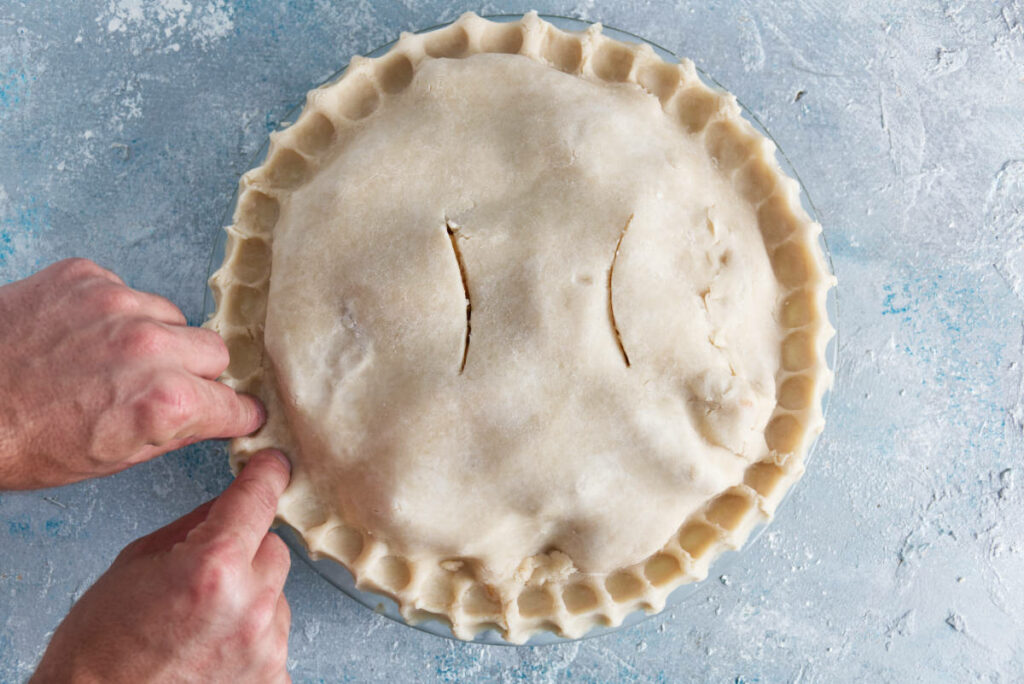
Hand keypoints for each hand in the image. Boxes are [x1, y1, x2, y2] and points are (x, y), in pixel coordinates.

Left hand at [0, 258, 263, 488]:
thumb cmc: (20, 443)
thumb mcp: (109, 460)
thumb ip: (176, 432)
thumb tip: (216, 416)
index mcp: (164, 403)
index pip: (236, 404)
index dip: (234, 414)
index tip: (233, 415)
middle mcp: (150, 347)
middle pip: (215, 352)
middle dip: (199, 373)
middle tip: (164, 389)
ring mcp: (116, 304)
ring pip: (173, 317)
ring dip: (158, 339)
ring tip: (114, 360)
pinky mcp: (85, 277)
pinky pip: (128, 291)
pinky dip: (116, 313)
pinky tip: (84, 336)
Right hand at [32, 450, 292, 682]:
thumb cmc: (100, 645)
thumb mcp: (137, 561)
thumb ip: (195, 526)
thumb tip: (231, 503)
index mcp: (213, 566)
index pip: (259, 499)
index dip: (266, 475)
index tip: (273, 465)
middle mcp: (249, 606)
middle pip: (273, 547)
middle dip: (246, 550)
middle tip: (205, 573)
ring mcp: (265, 647)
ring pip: (275, 593)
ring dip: (250, 596)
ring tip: (201, 622)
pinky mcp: (272, 677)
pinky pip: (272, 636)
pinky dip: (250, 637)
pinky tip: (213, 648)